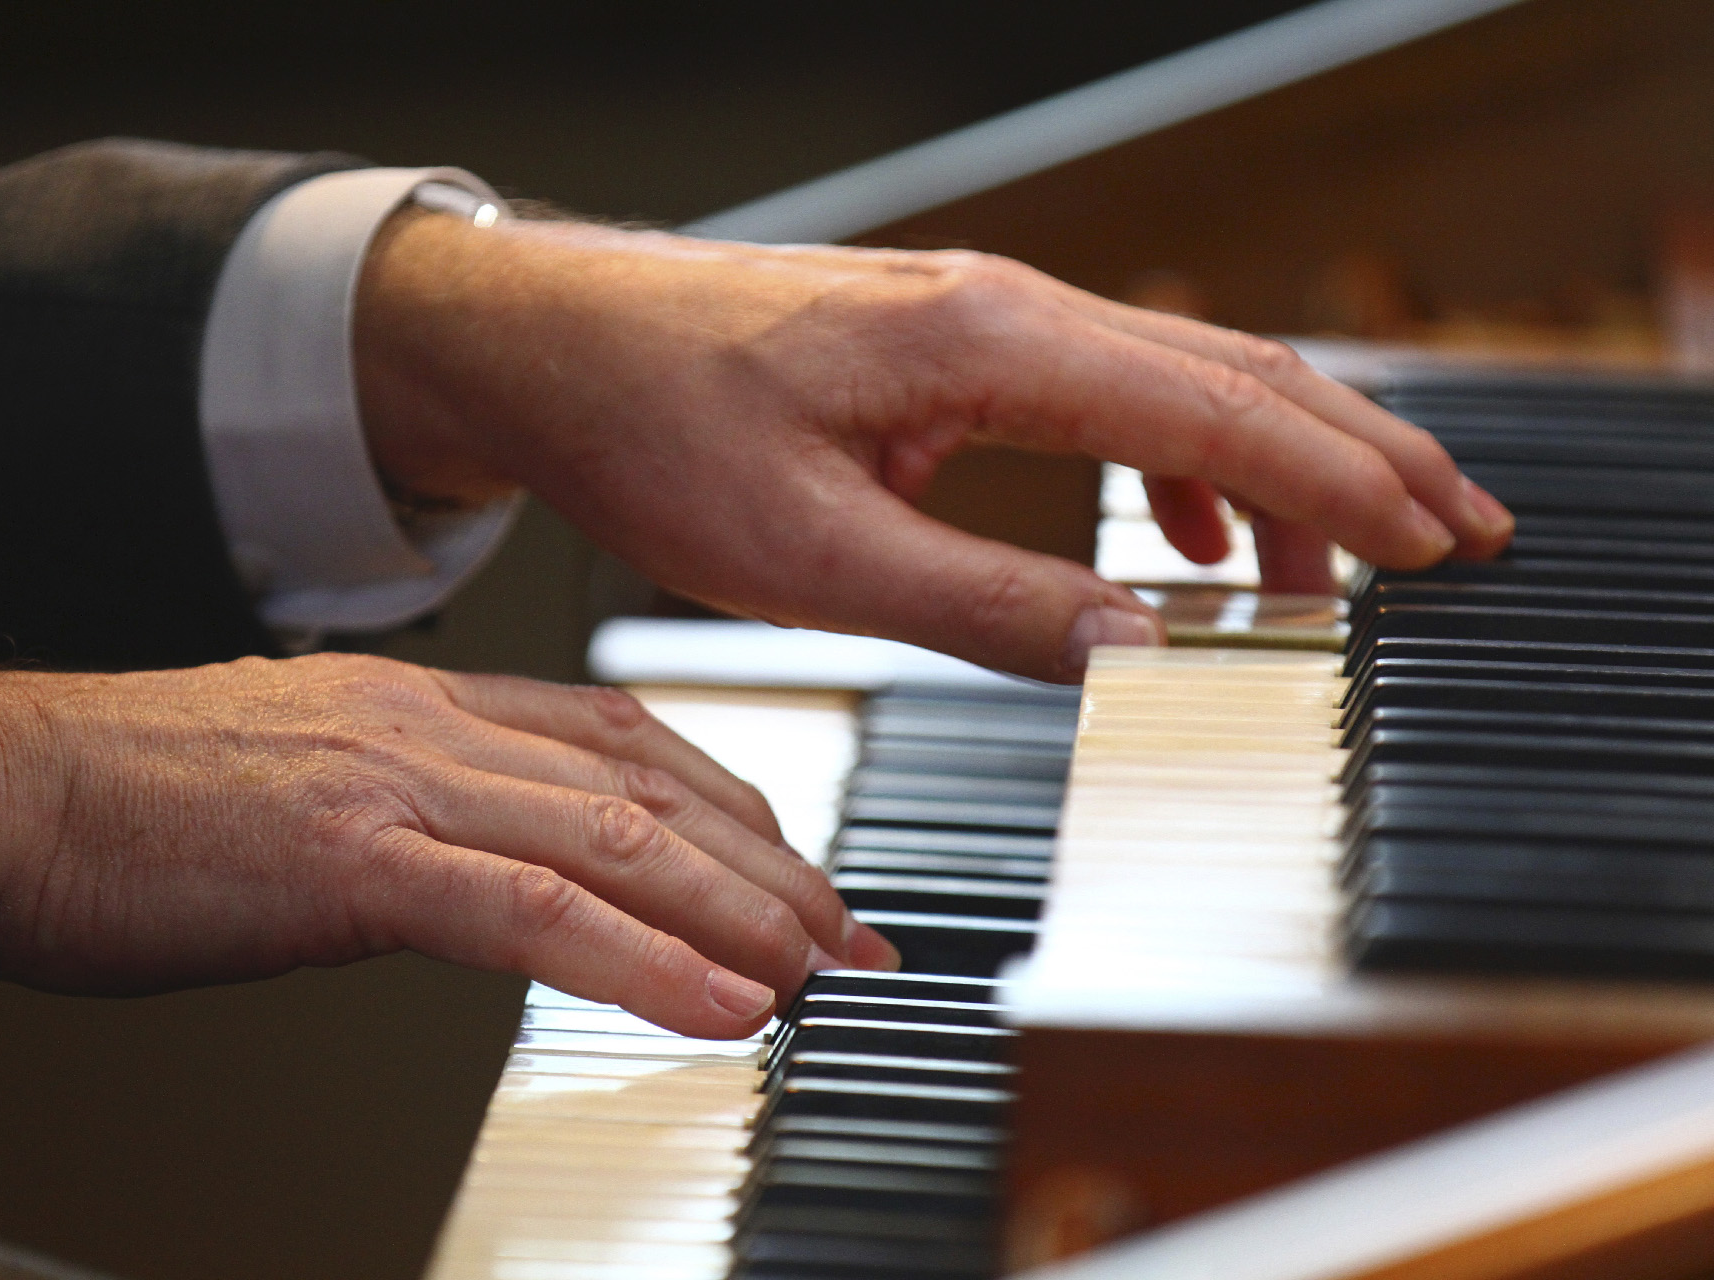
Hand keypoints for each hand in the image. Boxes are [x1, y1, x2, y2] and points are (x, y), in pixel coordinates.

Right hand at [0, 654, 896, 1038]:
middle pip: (654, 786)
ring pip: (619, 841)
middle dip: (772, 868)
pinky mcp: (356, 860)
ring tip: (819, 975)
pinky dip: (641, 959)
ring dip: (738, 915)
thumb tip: (503, 871)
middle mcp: (437, 727)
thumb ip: (422, 806)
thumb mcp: (317, 778)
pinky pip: (531, 911)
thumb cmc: (142, 799)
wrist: (7, 791)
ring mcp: (402, 784)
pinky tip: (718, 1004)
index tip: (796, 872)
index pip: (627, 740)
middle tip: (850, 939)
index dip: (735, 807)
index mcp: (431, 705)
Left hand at [355, 215, 1512, 680]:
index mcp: (993, 349)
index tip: (1433, 550)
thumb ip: (983, 605)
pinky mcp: (952, 347)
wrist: (555, 344)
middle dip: (1360, 459)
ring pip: (1182, 380)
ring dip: (1278, 468)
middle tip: (1457, 538)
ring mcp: (985, 319)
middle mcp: (1009, 311)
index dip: (1342, 489)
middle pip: (1236, 377)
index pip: (1219, 415)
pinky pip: (1108, 393)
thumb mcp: (812, 555)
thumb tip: (1133, 648)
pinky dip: (1179, 462)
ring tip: (1341, 563)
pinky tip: (1181, 538)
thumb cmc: (655, 427)